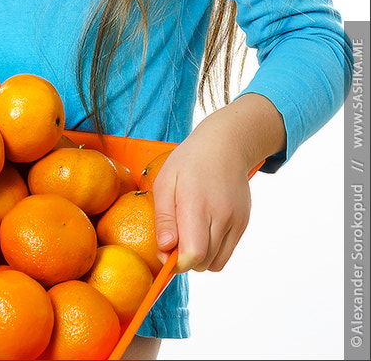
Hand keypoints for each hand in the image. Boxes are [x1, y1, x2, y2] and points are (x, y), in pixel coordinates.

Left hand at [151, 93, 284, 273]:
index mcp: (197, 203)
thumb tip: (165, 250)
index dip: (177, 262)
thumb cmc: (190, 161)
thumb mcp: (166, 181)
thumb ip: (163, 218)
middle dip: (185, 259)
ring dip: (199, 257)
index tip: (166, 251)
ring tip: (189, 232)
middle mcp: (221, 215)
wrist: (226, 144)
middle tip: (174, 238)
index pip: (193, 253)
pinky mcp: (243, 223)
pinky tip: (203, 228)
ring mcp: (236, 221)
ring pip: (216, 263)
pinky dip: (213, 250)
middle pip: (203, 262)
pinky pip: (226, 253)